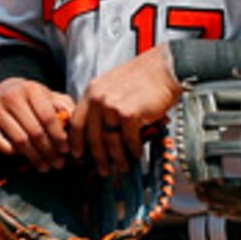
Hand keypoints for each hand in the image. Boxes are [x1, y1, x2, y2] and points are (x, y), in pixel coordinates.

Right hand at [0, 79, 77, 168]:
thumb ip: (64, 106)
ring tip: (45, 166)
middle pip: (34, 131)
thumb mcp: (49, 97)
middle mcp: (10, 97)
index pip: (48, 117)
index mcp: (31, 89)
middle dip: (49, 151)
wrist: (3, 90)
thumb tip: (73, 122)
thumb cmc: (32, 99)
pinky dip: (12, 153)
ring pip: (18, 140)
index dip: (58, 137)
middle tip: (58, 164)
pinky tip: (23, 158)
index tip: (66, 151)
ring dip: (34, 157)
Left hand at [75, 49, 179, 175]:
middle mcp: (98, 98)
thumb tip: (100, 135)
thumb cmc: (142, 79)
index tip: (78, 156)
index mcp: (91, 92)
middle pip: (92, 136)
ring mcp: (112, 106)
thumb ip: (102, 105)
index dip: (76, 142)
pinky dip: (134, 150)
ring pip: (110, 141)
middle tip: (102, 171)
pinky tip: (137, 155)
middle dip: (97, 157)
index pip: (77, 122)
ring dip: (118, 158)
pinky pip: (129, 139)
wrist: (164, 69)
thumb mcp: (113, 86)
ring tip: (122, 168)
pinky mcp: (128, 113)